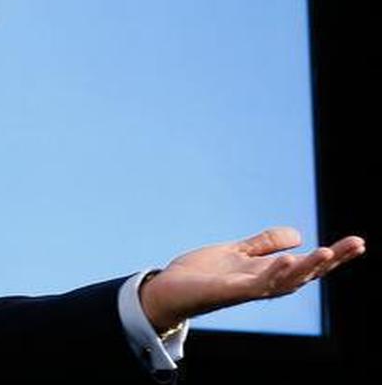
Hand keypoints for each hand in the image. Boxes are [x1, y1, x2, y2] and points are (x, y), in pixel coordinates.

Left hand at [139, 227, 365, 330]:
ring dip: (308, 267)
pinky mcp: (230, 291)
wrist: (168, 289)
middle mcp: (263, 284)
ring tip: (328, 251)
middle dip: (332, 261)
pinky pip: (257, 284)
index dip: (333, 256)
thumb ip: (264, 245)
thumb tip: (299, 235)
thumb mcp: (237, 252)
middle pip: (305, 274)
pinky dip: (273, 272)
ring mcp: (248, 289)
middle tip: (357, 244)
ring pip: (286, 281)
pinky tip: (289, 258)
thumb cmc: (201, 274)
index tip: (359, 242)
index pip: (308, 265)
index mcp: (267, 274)